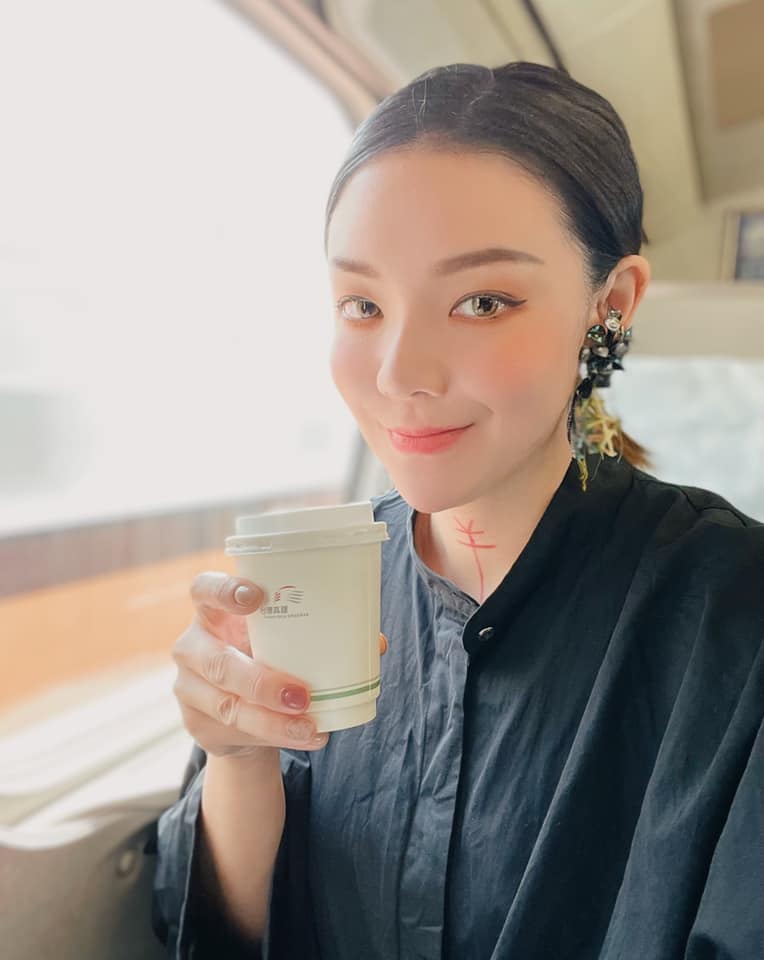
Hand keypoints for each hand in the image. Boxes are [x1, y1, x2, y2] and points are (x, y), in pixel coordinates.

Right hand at [171, 571, 387, 758]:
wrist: (239, 710)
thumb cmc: (266, 655)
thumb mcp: (284, 639)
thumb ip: (322, 634)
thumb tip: (376, 643)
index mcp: (214, 611)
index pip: (204, 589)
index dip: (225, 591)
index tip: (257, 597)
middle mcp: (193, 646)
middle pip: (215, 661)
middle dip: (260, 681)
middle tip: (301, 694)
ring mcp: (189, 688)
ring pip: (227, 706)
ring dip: (272, 720)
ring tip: (310, 726)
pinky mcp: (198, 724)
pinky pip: (236, 732)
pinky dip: (275, 736)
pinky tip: (305, 737)